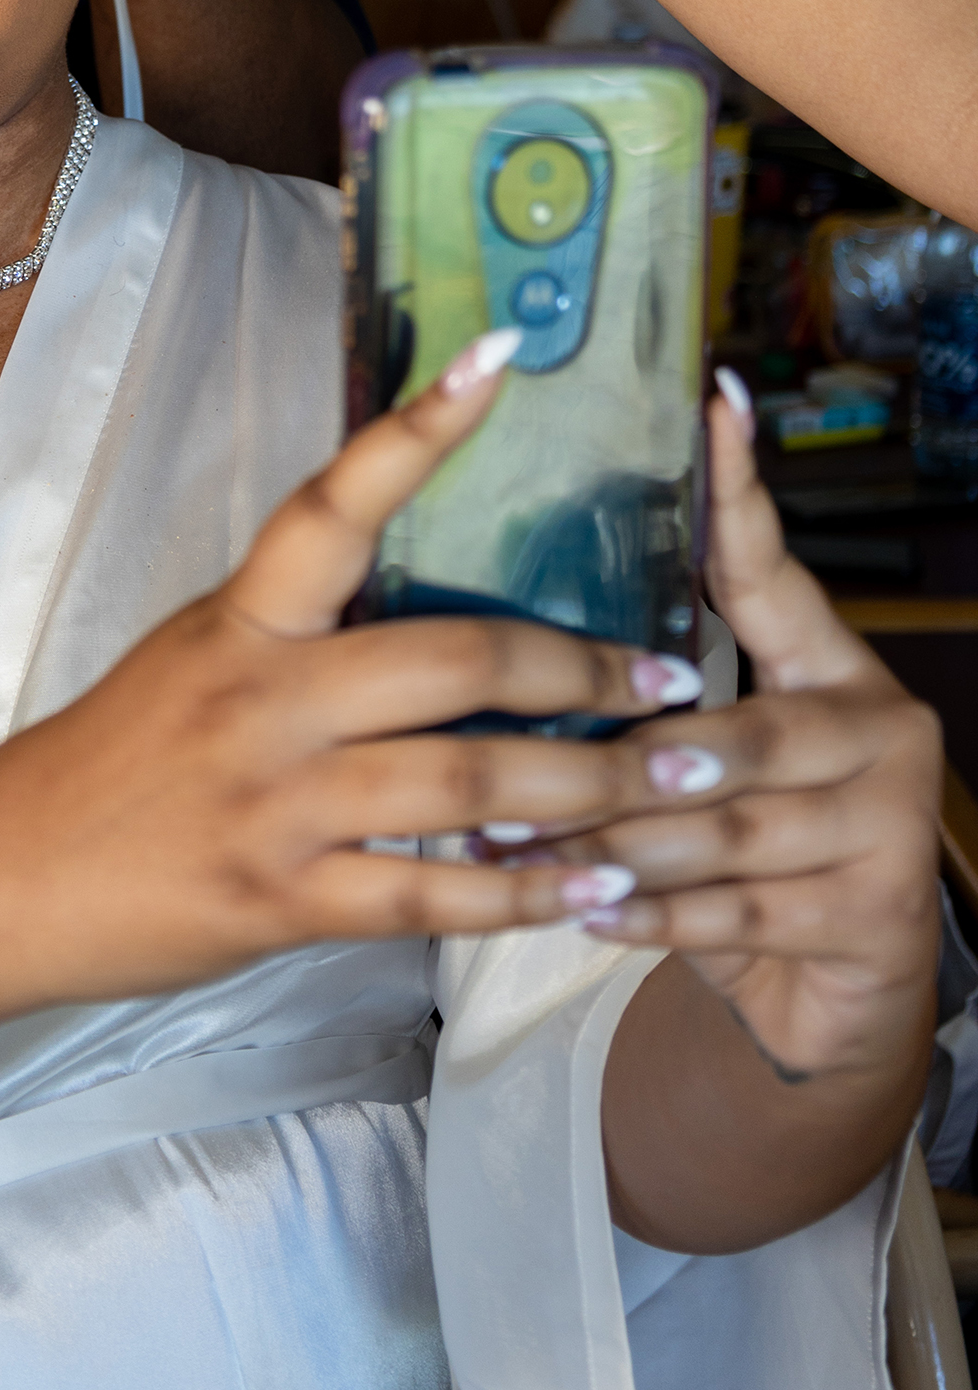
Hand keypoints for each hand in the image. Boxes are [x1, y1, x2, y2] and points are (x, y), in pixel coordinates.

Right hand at [0, 336, 720, 1010]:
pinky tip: (593, 890)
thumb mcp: (196, 659)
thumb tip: (433, 602)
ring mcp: (275, 803)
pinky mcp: (283, 901)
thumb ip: (303, 634)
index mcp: (241, 619)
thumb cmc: (114, 763)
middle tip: (672, 674)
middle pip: (452, 658)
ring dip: (589, 786)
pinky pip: (432, 895)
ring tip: (677, 786)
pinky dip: (525, 895)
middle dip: (582, 668)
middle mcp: (263, 698)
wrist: (6, 879)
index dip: (419, 428)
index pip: (335, 500)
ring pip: (469, 783)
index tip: (501, 357)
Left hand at [483, 388, 941, 1086]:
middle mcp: (877, 728)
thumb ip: (652, 703)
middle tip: (502, 777)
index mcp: (832, 665)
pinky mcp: (873, 914)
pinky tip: (580, 910)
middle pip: (736, 735)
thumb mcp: (708, 764)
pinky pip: (734, 913)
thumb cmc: (744, 853)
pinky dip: (646, 915)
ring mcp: (887, 824)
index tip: (714, 398)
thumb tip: (511, 642)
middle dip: (616, 767)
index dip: (742, 489)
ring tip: (507, 847)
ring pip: (722, 832)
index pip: (776, 571)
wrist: (836, 992)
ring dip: (606, 845)